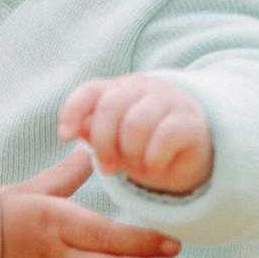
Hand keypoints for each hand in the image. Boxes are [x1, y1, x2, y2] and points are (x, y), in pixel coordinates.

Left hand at [59, 71, 214, 195]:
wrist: (193, 155)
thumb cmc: (145, 147)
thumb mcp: (114, 144)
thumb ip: (93, 133)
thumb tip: (74, 129)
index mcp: (119, 90)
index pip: (91, 91)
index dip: (73, 110)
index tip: (64, 135)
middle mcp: (143, 89)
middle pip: (111, 106)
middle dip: (104, 143)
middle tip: (108, 168)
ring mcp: (169, 101)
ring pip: (136, 122)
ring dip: (131, 153)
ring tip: (138, 168)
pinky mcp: (191, 121)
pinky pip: (165, 136)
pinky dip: (154, 158)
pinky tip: (156, 166)